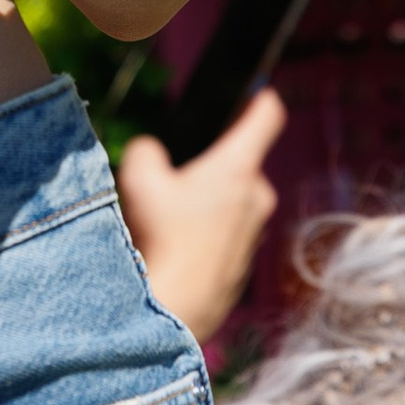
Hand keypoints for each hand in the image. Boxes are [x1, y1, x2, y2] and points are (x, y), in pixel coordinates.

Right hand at [116, 84, 285, 341]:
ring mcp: (254, 235)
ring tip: (168, 221)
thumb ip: (147, 150)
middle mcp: (257, 198)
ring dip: (206, 203)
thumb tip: (153, 154)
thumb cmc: (160, 240)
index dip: (259, 97)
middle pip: (241, 163)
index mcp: (239, 168)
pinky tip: (175, 250)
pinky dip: (205, 235)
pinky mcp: (243, 267)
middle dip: (211, 165)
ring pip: (231, 202)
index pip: (267, 116)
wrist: (172, 313)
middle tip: (174, 179)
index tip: (253, 91)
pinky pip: (225, 236)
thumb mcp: (137, 177)